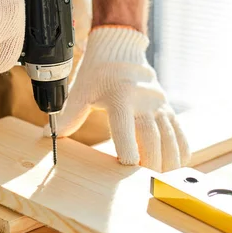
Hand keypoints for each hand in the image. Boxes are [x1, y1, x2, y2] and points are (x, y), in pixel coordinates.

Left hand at [45, 26, 189, 171]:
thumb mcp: (80, 91)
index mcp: (120, 96)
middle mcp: (144, 101)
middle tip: (144, 183)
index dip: (127, 150)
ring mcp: (159, 105)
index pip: (125, 128)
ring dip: (168, 162)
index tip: (125, 167)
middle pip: (152, 138)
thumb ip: (68, 115)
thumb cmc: (98, 72)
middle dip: (150, 163)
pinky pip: (180, 133)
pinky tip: (176, 167)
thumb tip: (50, 135)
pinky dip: (181, 152)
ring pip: (170, 138)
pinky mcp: (167, 108)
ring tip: (162, 180)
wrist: (121, 49)